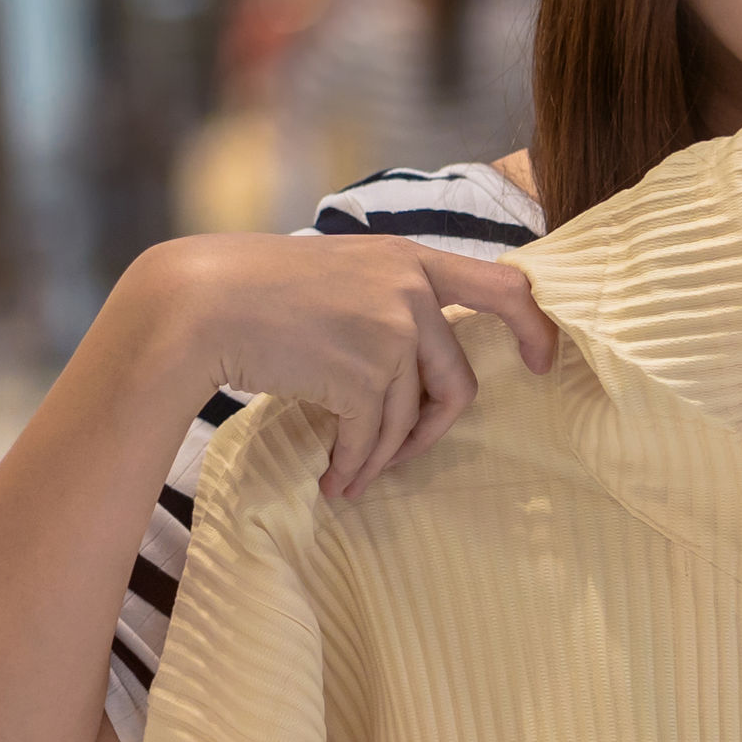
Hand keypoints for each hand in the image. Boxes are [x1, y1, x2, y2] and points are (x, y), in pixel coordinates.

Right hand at [132, 233, 558, 499]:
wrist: (199, 302)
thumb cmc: (261, 290)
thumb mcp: (344, 272)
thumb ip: (391, 300)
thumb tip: (428, 358)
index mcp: (412, 260)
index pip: (505, 287)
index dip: (534, 327)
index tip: (542, 362)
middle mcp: (411, 292)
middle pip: (456, 381)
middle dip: (433, 427)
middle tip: (404, 453)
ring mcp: (389, 333)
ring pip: (408, 418)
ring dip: (382, 457)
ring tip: (352, 475)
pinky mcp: (360, 376)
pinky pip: (370, 438)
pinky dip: (354, 466)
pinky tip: (335, 481)